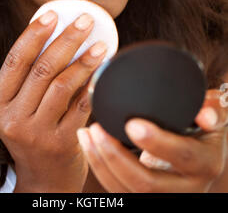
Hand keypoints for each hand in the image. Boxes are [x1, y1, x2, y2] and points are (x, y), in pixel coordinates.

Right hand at [0, 10, 107, 192]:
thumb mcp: (18, 109)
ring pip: (63, 85)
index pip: (15, 61)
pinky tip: (105, 69)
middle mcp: (13, 120)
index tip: (53, 14)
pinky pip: (82, 105)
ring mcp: (37, 134)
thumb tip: (56, 33)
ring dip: (85, 60)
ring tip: (101, 44)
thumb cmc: (33, 134)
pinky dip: (94, 84)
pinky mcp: (63, 143)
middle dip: (66, 39)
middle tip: (85, 21)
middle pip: (42, 69)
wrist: (44, 179)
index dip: (34, 34)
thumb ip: (29, 79)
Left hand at [76, 88, 227, 191]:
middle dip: (116, 157)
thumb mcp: (215, 116)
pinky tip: (88, 145)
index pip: (183, 157)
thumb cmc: (204, 127)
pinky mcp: (146, 196)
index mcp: (206, 163)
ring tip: (88, 134)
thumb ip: (213, 108)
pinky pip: (119, 190)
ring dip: (101, 162)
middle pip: (147, 183)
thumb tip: (205, 114)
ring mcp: (165, 195)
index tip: (132, 125)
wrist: (202, 152)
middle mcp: (187, 187)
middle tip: (97, 129)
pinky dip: (100, 167)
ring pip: (127, 191)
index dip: (157, 143)